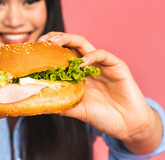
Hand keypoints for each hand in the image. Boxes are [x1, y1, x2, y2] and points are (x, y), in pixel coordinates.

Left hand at [38, 32, 161, 153]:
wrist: (128, 126)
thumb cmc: (104, 117)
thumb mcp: (79, 111)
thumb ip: (63, 104)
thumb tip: (40, 103)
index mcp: (78, 74)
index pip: (62, 55)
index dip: (49, 50)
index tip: (36, 49)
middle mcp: (88, 65)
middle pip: (71, 44)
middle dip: (56, 39)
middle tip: (44, 40)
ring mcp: (102, 64)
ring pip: (84, 44)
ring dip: (69, 40)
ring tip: (55, 43)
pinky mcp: (117, 66)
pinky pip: (102, 55)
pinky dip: (91, 56)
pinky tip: (81, 63)